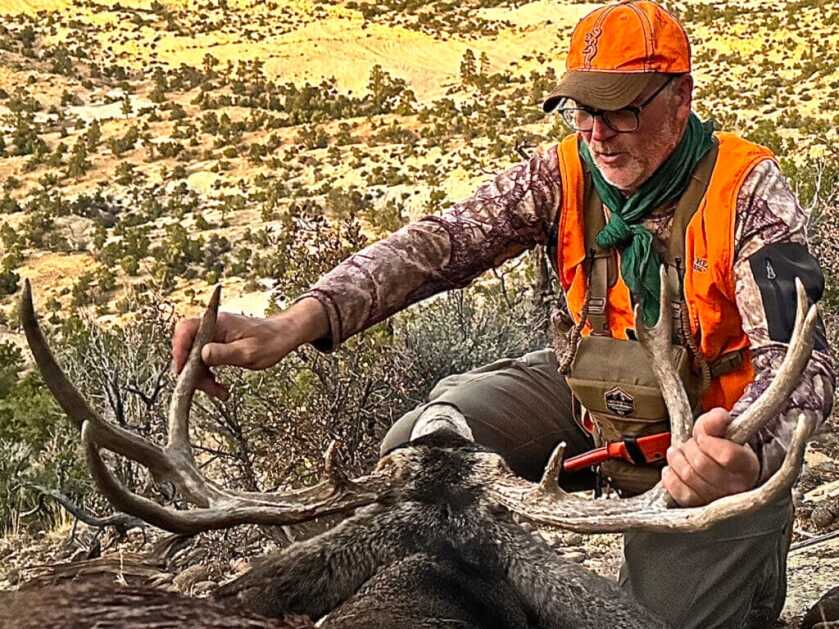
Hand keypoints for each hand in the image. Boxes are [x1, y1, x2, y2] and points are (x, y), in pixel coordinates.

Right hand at [171, 297, 328, 399]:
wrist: (285, 335)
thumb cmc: (272, 340)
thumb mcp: (250, 352)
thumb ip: (225, 353)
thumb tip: (203, 354)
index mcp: (218, 323)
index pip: (186, 329)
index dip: (179, 349)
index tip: (182, 370)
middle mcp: (212, 327)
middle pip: (187, 347)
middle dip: (192, 371)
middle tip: (206, 387)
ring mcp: (214, 336)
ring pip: (194, 358)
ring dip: (201, 377)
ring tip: (218, 391)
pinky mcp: (217, 345)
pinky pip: (204, 361)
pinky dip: (208, 375)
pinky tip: (219, 387)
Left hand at [661, 407, 759, 506]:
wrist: (721, 474)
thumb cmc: (723, 451)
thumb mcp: (722, 432)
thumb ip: (717, 421)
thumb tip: (718, 416)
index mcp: (747, 466)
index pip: (727, 455)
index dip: (708, 441)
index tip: (702, 436)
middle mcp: (736, 487)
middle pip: (701, 464)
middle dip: (689, 448)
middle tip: (689, 444)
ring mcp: (716, 500)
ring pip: (688, 476)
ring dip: (677, 459)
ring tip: (678, 453)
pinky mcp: (697, 506)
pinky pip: (679, 491)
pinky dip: (670, 476)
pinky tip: (672, 468)